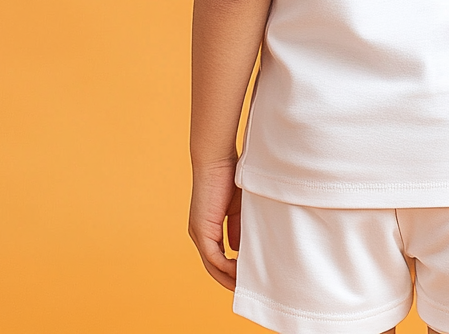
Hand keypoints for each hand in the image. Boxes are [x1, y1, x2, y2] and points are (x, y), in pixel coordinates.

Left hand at [188, 158, 240, 290]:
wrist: (217, 159)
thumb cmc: (229, 177)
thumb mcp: (239, 207)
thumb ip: (239, 228)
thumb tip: (240, 250)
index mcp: (208, 227)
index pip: (219, 256)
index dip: (233, 269)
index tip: (249, 276)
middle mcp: (200, 234)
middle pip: (214, 267)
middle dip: (231, 279)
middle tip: (249, 289)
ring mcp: (199, 233)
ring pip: (212, 266)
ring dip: (229, 278)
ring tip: (246, 286)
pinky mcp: (202, 231)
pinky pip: (213, 258)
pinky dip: (226, 268)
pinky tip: (240, 273)